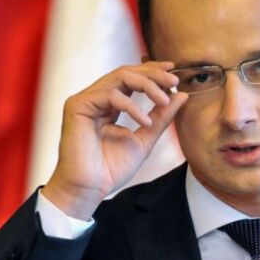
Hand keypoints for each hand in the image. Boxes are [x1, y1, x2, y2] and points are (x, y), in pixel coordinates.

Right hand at [41, 61, 187, 219]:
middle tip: (174, 81)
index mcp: (110, 104)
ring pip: (120, 77)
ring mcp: (85, 100)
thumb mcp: (146, 138)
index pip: (131, 77)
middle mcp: (96, 97)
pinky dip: (132, 106)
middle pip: (127, 71)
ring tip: (164, 100)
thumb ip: (162, 116)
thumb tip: (181, 95)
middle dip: (153, 73)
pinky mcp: (77, 105)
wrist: (90, 189)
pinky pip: (111, 95)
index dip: (152, 70)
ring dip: (147, 85)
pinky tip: (145, 122)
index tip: (174, 71)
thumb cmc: (112, 169)